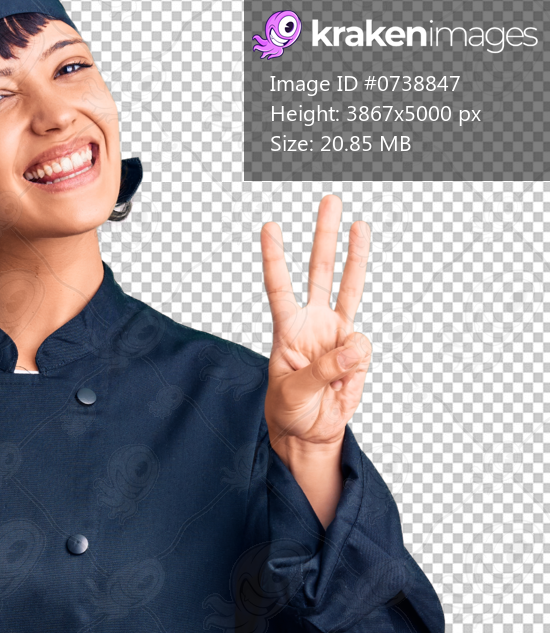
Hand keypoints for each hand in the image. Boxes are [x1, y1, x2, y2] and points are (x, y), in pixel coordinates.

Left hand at [261, 194, 370, 454]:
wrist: (310, 432)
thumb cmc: (290, 411)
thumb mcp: (295, 394)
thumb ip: (323, 371)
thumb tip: (355, 347)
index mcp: (286, 331)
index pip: (279, 288)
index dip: (275, 258)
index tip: (270, 226)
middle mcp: (312, 323)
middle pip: (318, 271)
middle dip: (323, 236)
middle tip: (329, 200)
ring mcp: (335, 333)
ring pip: (348, 286)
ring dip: (355, 254)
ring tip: (359, 222)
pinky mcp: (355, 350)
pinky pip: (363, 346)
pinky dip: (358, 361)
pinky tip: (344, 379)